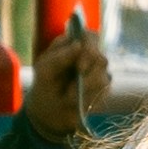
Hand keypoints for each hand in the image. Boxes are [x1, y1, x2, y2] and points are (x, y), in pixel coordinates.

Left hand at [14, 21, 115, 148]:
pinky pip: (103, 91)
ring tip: (68, 96)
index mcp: (75, 45)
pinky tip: (77, 101)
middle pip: (100, 58)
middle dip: (87, 71)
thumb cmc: (46, 84)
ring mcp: (99, 73)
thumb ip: (59, 56)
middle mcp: (90, 57)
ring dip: (85, 87)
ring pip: (103, 76)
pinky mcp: (103, 90)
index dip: (88, 45)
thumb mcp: (44, 69)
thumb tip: (78, 45)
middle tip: (76, 79)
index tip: (79, 57)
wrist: (49, 111)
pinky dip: (88, 97)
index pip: (90, 37)